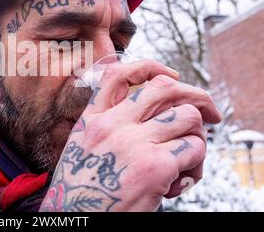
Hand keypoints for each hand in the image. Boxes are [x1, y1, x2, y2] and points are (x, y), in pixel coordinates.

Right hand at [39, 61, 221, 211]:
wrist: (75, 218)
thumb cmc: (83, 191)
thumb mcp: (83, 148)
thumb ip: (106, 126)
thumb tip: (148, 113)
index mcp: (93, 119)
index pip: (119, 74)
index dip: (151, 67)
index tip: (171, 76)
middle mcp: (113, 124)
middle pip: (164, 87)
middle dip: (194, 95)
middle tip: (208, 111)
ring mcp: (134, 142)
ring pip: (187, 116)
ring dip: (196, 136)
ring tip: (186, 157)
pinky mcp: (155, 166)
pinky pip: (194, 149)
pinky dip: (196, 164)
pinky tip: (179, 181)